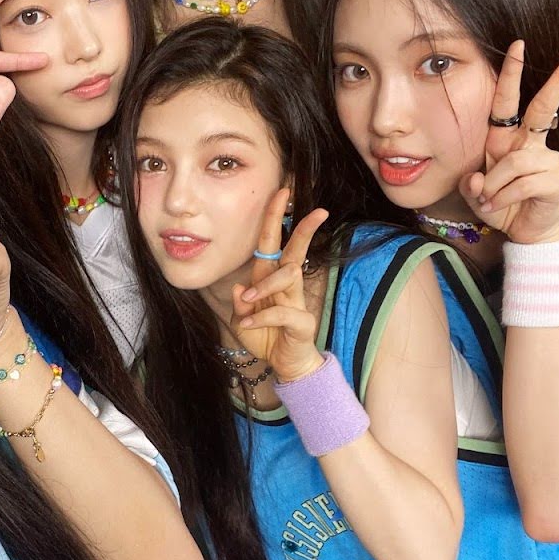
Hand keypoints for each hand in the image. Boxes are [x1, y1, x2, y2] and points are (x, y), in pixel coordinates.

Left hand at [231, 188, 328, 381]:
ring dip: (265, 286)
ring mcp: (296, 302)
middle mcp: (286, 286)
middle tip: (318, 210)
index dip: (275, 219)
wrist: (285, 366)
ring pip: (289, 277)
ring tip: (248, 303)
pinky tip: (248, 325)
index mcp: (269, 280)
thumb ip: (240, 303)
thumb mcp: (243, 320)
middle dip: (303, 230)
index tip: (282, 193)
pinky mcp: (301, 323)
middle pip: (295, 252)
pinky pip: (282, 312)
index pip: (273, 244)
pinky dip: (262, 317)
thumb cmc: (266, 337)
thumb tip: (241, 287)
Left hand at [459, 40, 558, 244]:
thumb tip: (477, 179)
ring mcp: (547, 159)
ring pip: (513, 161)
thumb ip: (470, 184)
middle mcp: (530, 143)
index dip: (513, 74)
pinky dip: (503, 198)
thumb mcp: (475, 194)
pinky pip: (521, 183)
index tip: (518, 45)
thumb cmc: (501, 205)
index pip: (509, 101)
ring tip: (489, 201)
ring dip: (494, 185)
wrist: (522, 232)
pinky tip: (499, 207)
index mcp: (507, 139)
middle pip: (543, 106)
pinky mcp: (555, 179)